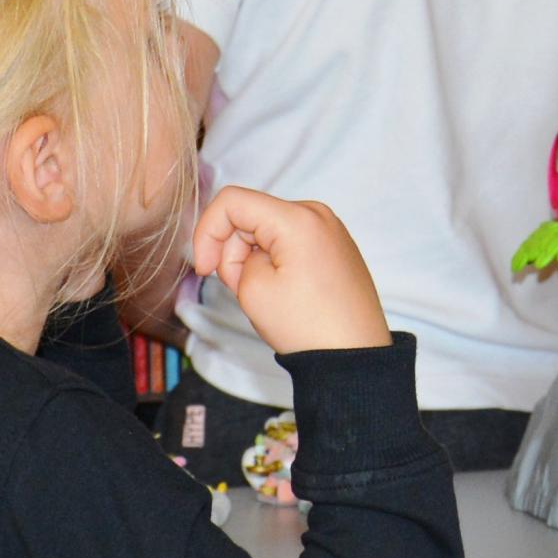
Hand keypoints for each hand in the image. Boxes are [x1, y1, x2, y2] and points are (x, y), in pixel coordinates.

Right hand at [192, 189, 389, 356]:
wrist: (353, 356)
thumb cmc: (308, 326)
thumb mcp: (252, 290)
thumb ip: (235, 256)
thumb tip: (248, 249)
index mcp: (298, 218)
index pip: (232, 201)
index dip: (207, 232)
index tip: (204, 269)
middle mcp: (317, 214)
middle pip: (251, 216)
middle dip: (232, 252)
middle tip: (240, 290)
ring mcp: (329, 230)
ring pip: (268, 230)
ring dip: (252, 259)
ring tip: (266, 295)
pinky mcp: (334, 247)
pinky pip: (290, 241)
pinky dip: (274, 261)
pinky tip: (282, 291)